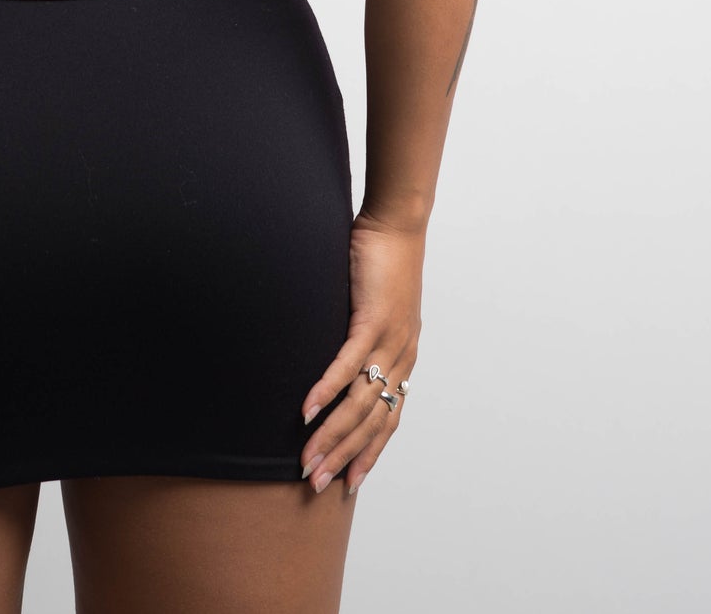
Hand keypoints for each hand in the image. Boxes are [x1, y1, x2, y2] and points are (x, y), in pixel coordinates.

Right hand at [297, 208, 423, 495]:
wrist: (397, 224)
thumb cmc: (381, 261)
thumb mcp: (372, 308)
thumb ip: (360, 335)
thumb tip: (337, 355)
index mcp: (403, 358)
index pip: (387, 420)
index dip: (368, 454)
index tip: (348, 485)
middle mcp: (402, 357)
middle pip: (372, 422)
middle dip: (344, 457)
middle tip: (316, 484)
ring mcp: (390, 340)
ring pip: (360, 401)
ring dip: (331, 435)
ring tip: (307, 459)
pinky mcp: (372, 319)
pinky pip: (348, 364)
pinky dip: (327, 390)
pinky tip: (307, 410)